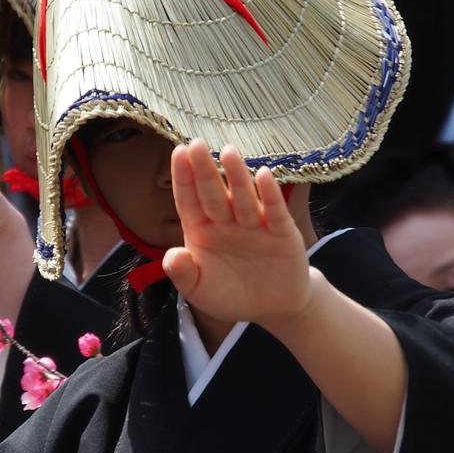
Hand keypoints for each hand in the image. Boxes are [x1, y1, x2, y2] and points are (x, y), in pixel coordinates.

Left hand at [163, 141, 312, 331]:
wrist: (272, 308)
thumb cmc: (230, 294)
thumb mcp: (199, 290)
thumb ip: (183, 274)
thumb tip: (172, 256)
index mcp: (202, 230)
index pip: (190, 200)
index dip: (183, 178)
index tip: (178, 153)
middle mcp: (227, 222)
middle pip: (214, 193)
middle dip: (204, 170)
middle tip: (196, 144)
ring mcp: (255, 226)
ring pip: (243, 198)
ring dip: (236, 176)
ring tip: (228, 152)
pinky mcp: (281, 234)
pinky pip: (274, 212)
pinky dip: (270, 195)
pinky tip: (265, 176)